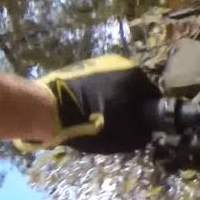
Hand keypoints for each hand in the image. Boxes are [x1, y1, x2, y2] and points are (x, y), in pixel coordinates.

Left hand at [34, 55, 161, 152]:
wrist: (47, 110)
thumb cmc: (92, 122)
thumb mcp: (124, 137)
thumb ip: (142, 134)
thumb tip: (145, 131)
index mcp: (135, 74)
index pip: (151, 96)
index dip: (146, 114)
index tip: (138, 127)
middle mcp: (119, 62)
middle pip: (131, 89)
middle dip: (127, 105)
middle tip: (118, 124)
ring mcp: (95, 63)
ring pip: (111, 86)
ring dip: (109, 100)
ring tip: (97, 119)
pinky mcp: (75, 68)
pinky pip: (93, 85)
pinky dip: (92, 97)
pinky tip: (82, 112)